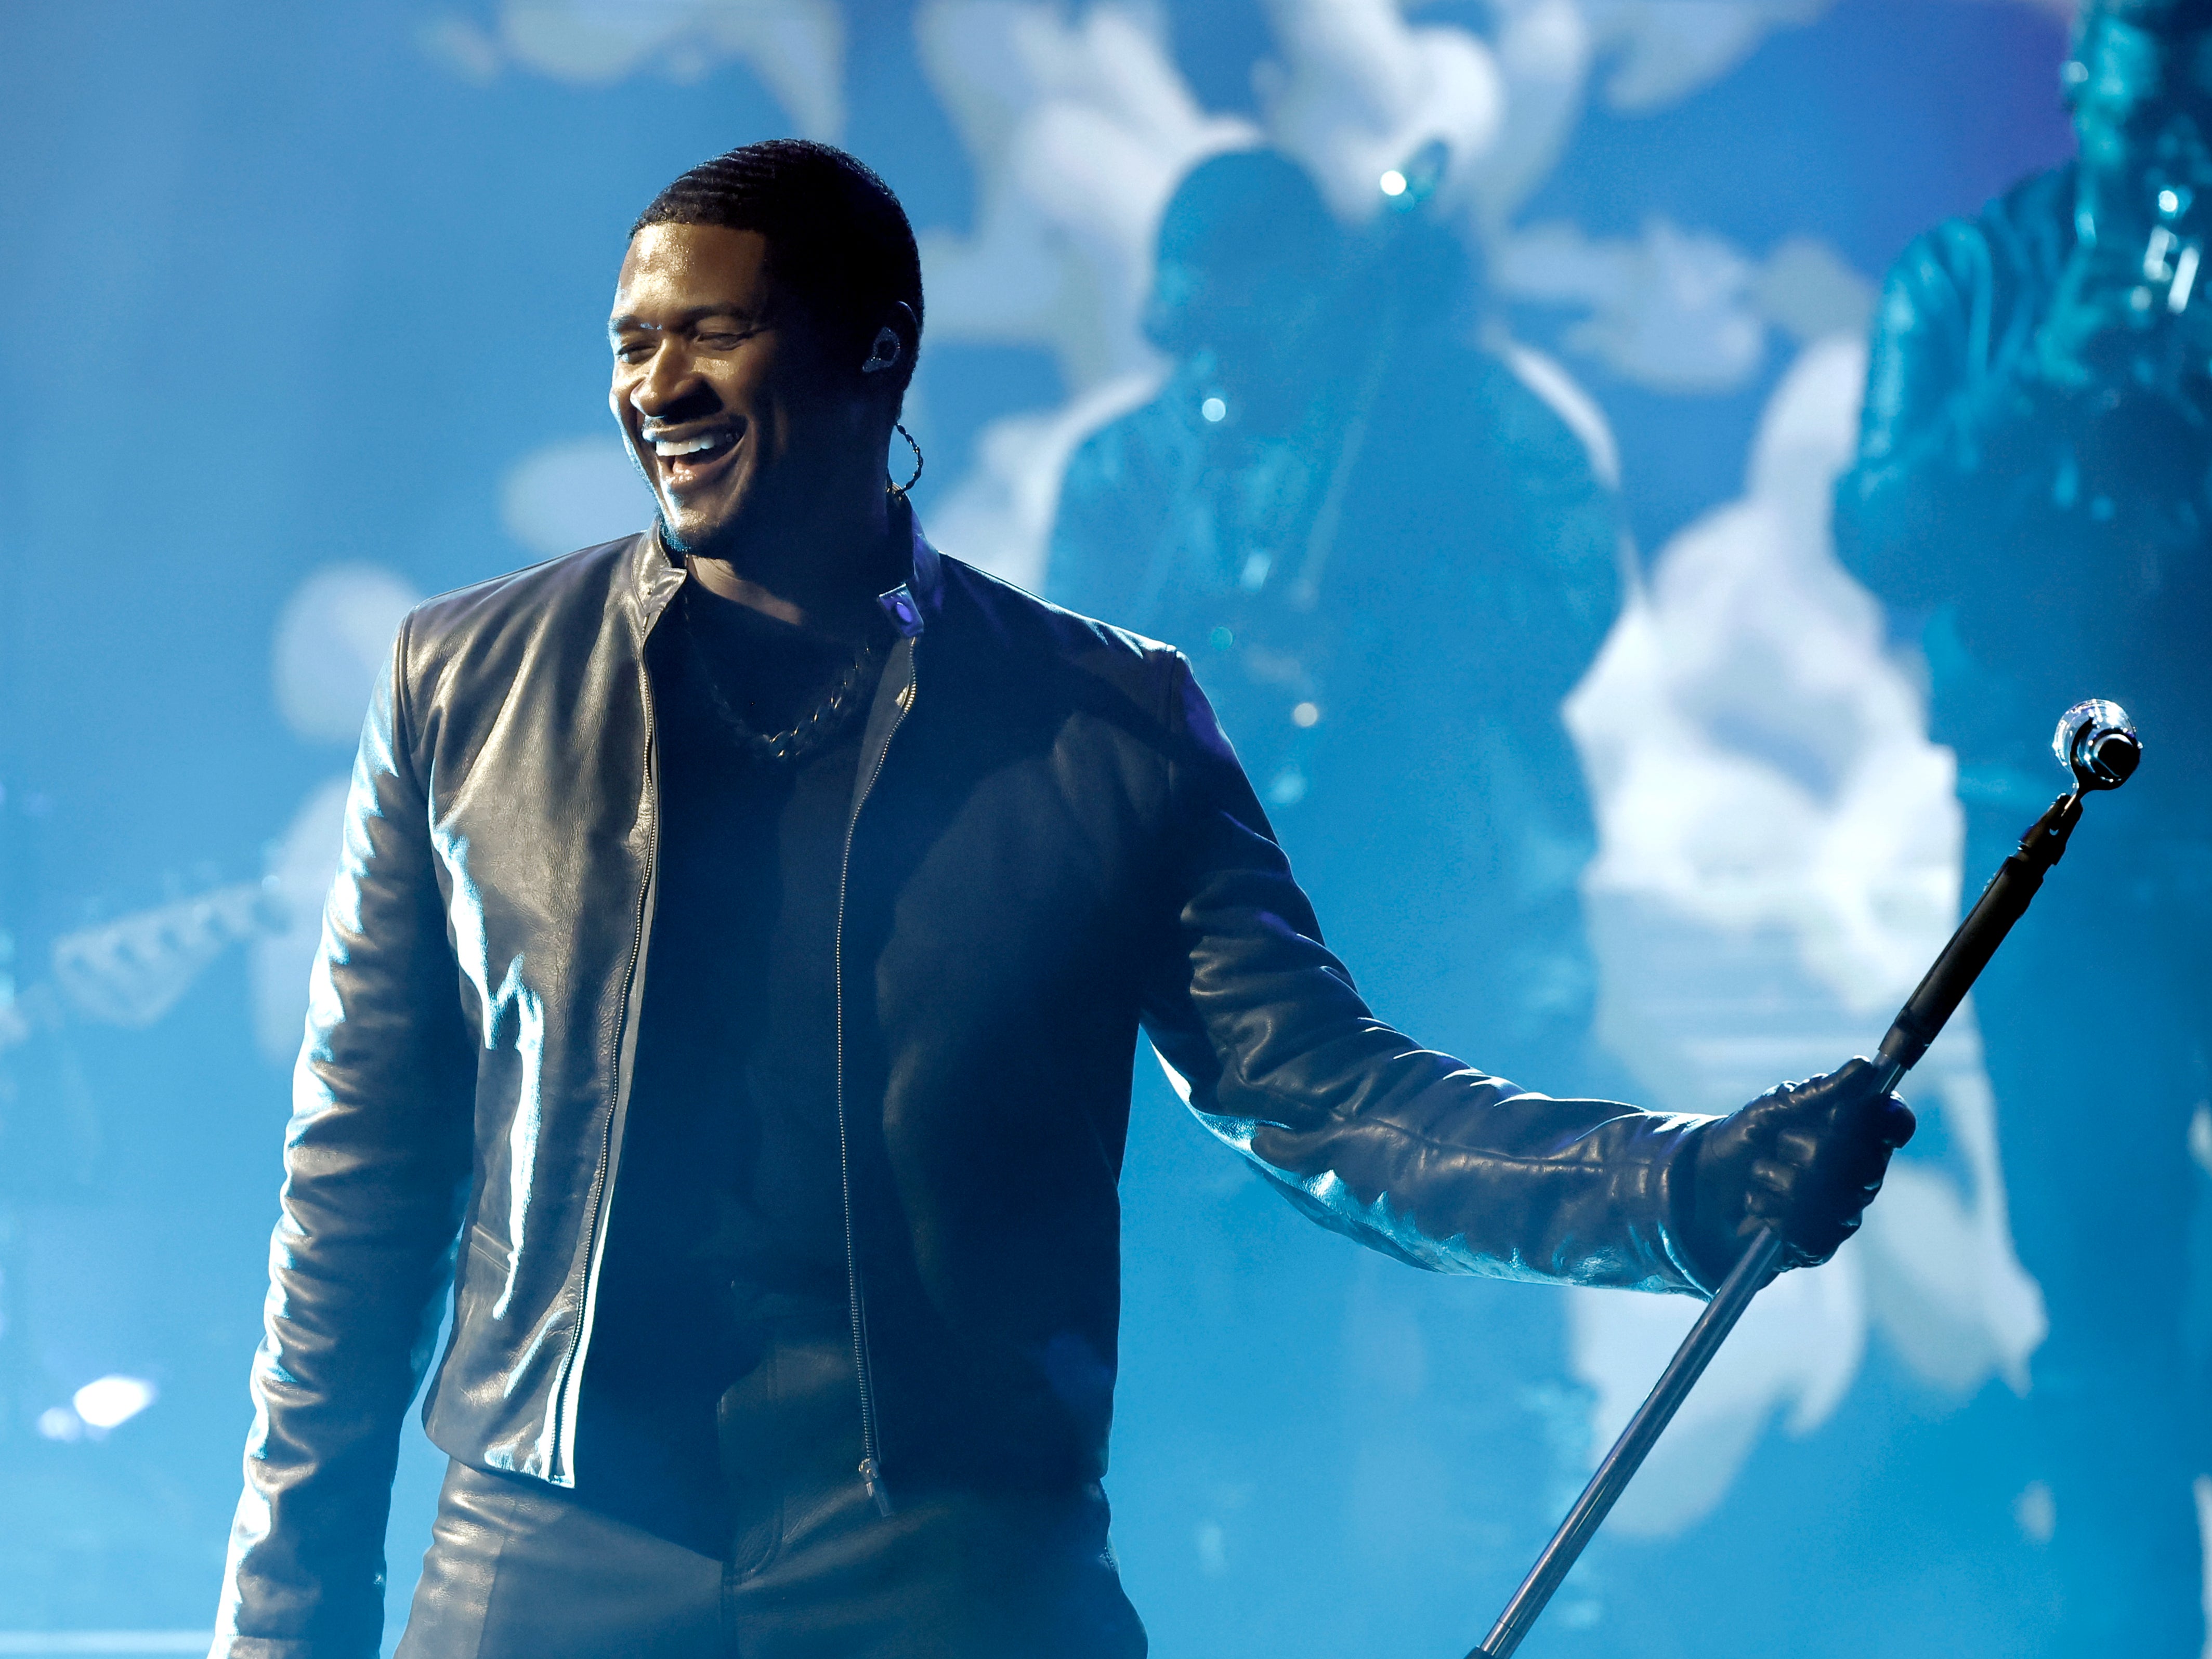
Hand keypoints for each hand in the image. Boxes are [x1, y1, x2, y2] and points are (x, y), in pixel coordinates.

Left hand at [1685, 1057, 1915, 1286]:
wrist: (1702, 1184)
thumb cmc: (1745, 1138)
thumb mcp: (1774, 1107)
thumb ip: (1818, 1092)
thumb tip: (1863, 1067)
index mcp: (1854, 1134)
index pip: (1894, 1124)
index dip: (1889, 1118)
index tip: (1875, 1109)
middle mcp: (1858, 1173)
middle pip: (1864, 1162)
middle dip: (1810, 1148)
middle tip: (1780, 1143)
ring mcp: (1843, 1211)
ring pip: (1833, 1197)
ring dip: (1781, 1179)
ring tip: (1761, 1175)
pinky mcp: (1819, 1243)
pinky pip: (1811, 1230)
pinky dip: (1772, 1210)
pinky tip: (1759, 1204)